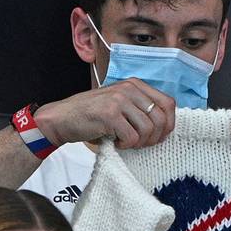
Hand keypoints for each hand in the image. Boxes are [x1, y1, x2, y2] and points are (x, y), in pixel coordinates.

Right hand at [34, 79, 175, 149]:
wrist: (62, 118)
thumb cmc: (93, 116)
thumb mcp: (120, 104)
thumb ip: (140, 108)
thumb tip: (166, 127)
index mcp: (135, 84)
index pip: (168, 103)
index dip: (169, 124)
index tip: (159, 136)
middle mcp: (129, 88)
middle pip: (161, 119)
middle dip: (155, 138)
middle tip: (141, 144)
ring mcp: (119, 100)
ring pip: (148, 129)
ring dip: (139, 143)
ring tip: (126, 142)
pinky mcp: (109, 114)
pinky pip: (131, 137)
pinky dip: (126, 145)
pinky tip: (116, 142)